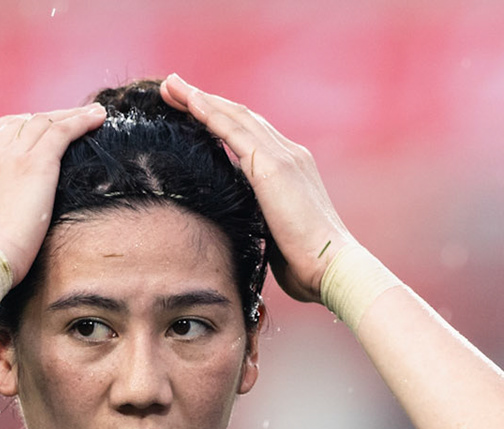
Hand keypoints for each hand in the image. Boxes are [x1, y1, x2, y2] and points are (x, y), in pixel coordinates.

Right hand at [0, 104, 106, 282]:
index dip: (8, 125)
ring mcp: (9, 158)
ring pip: (42, 122)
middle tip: (64, 121)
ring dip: (67, 116)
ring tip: (90, 115)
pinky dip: (81, 120)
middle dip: (42, 119)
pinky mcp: (35, 165)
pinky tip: (98, 118)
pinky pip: (62, 131)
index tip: (24, 126)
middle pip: (17, 123)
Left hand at [159, 73, 353, 305]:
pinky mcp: (272, 167)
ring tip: (171, 86)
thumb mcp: (276, 234)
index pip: (250, 135)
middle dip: (205, 100)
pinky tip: (189, 102)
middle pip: (241, 117)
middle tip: (173, 87)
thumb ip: (258, 218)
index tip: (190, 110)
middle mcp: (289, 154)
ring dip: (200, 98)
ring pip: (235, 116)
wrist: (332, 268)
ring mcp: (283, 157)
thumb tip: (237, 224)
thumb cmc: (306, 264)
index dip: (220, 119)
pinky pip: (234, 132)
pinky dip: (210, 114)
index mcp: (291, 170)